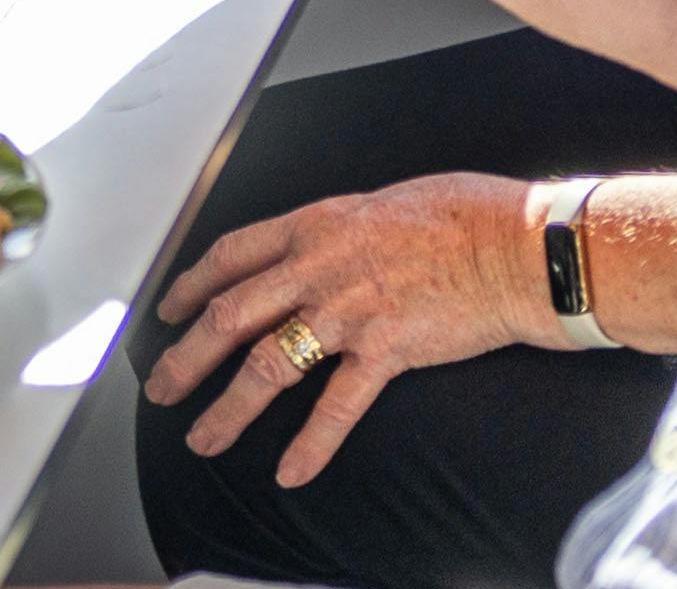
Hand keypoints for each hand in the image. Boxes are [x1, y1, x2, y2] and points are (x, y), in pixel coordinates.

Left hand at [145, 170, 542, 482]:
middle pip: (230, 316)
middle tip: (162, 389)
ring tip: (203, 440)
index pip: (231, 256)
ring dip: (228, 409)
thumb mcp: (378, 204)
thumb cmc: (459, 216)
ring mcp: (348, 311)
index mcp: (313, 226)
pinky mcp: (386, 351)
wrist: (515, 244)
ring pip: (267, 365)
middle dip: (187, 358)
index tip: (170, 311)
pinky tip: (289, 471)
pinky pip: (335, 407)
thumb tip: (317, 249)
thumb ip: (335, 232)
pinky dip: (309, 444)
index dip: (192, 286)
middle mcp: (318, 267)